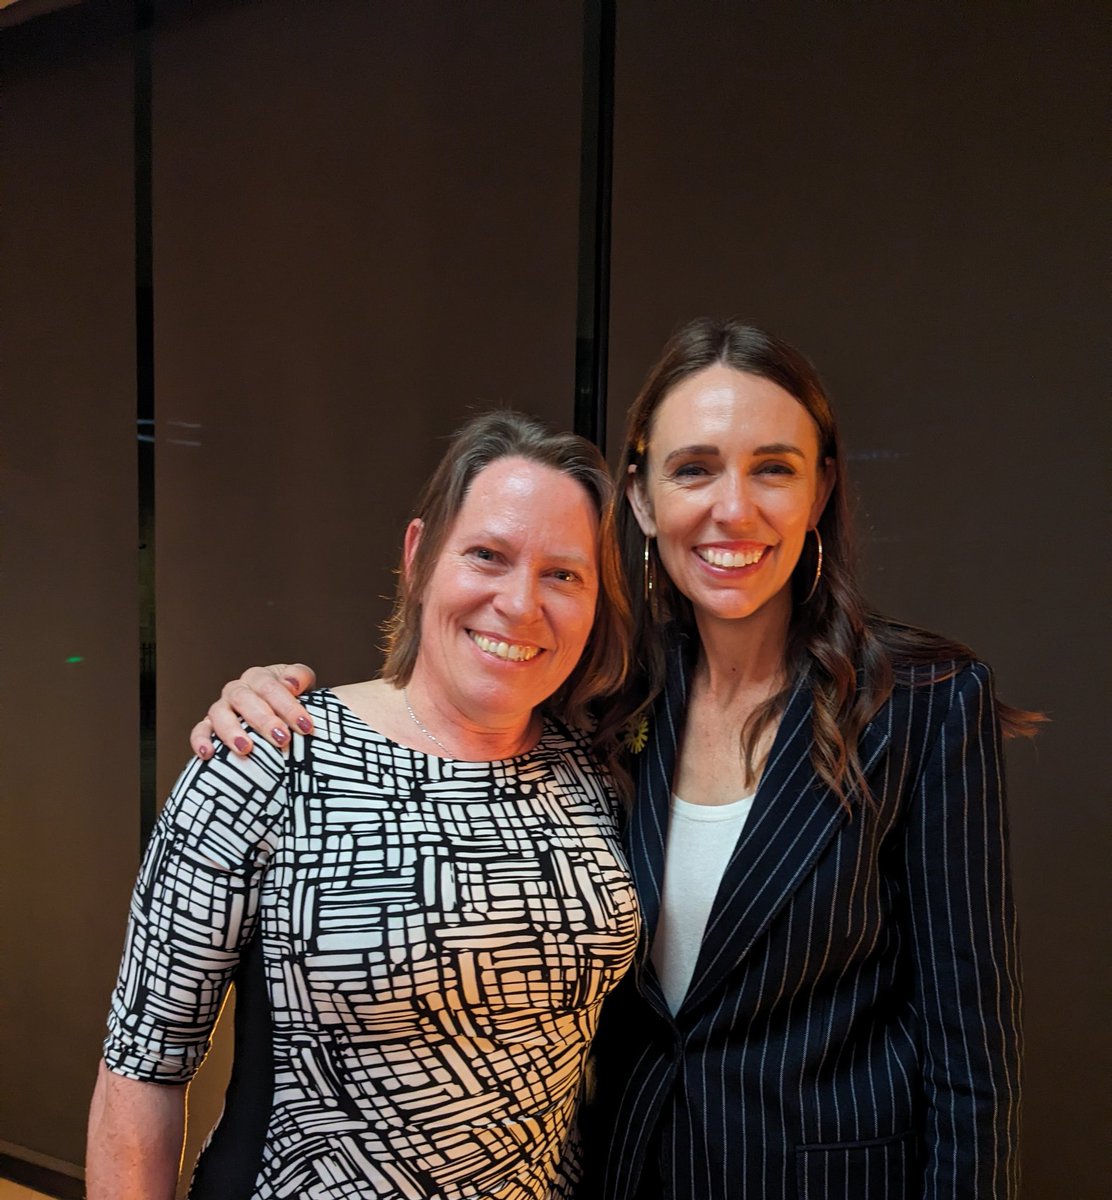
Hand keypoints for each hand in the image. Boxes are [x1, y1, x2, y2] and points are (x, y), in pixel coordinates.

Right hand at [189, 663, 316, 757]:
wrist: (279, 714)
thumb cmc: (293, 699)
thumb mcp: (303, 684)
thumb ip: (300, 678)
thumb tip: (291, 684)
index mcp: (259, 677)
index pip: (271, 687)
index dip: (288, 706)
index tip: (305, 726)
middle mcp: (237, 690)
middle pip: (245, 699)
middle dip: (264, 720)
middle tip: (282, 739)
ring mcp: (221, 708)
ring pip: (219, 714)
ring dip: (232, 731)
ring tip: (246, 748)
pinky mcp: (209, 726)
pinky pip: (200, 731)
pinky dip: (200, 741)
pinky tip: (208, 754)